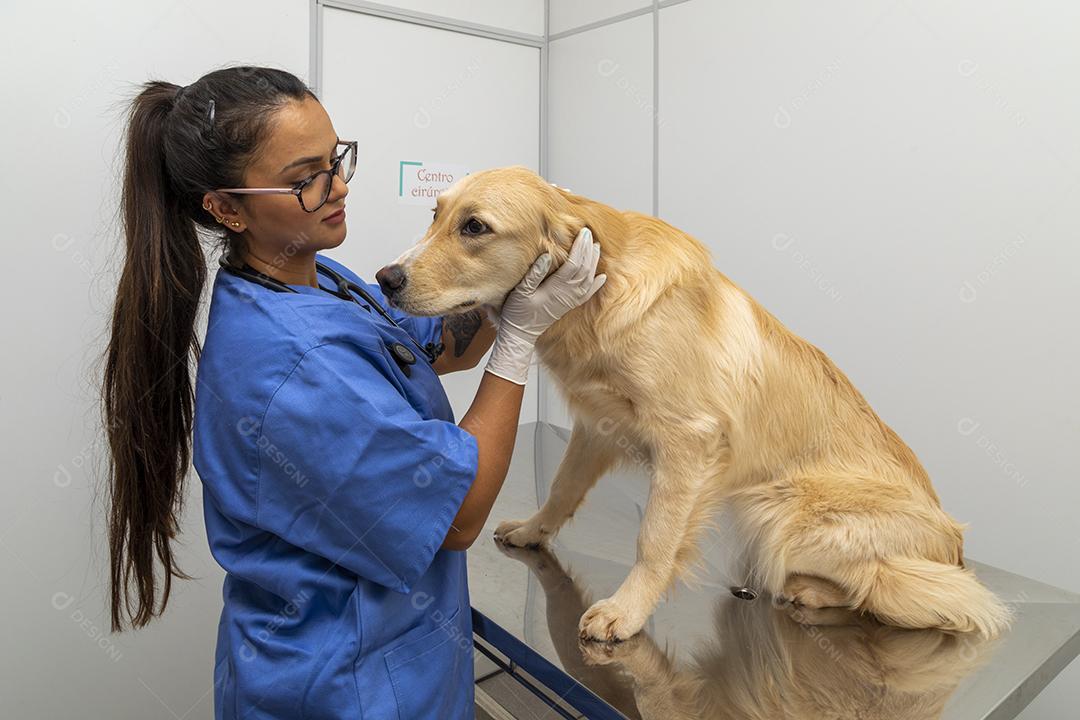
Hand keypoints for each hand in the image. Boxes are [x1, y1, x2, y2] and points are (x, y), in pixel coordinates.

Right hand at [484, 227, 605, 384]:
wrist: (521, 333)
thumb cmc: (518, 311)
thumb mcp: (521, 291)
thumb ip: (534, 274)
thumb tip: (546, 256)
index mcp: (556, 288)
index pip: (574, 264)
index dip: (580, 247)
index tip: (582, 233)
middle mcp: (567, 294)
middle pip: (584, 269)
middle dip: (588, 250)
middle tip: (589, 234)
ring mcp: (570, 301)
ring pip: (588, 279)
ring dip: (593, 263)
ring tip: (596, 247)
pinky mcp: (569, 305)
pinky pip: (587, 294)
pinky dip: (596, 285)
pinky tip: (602, 277)